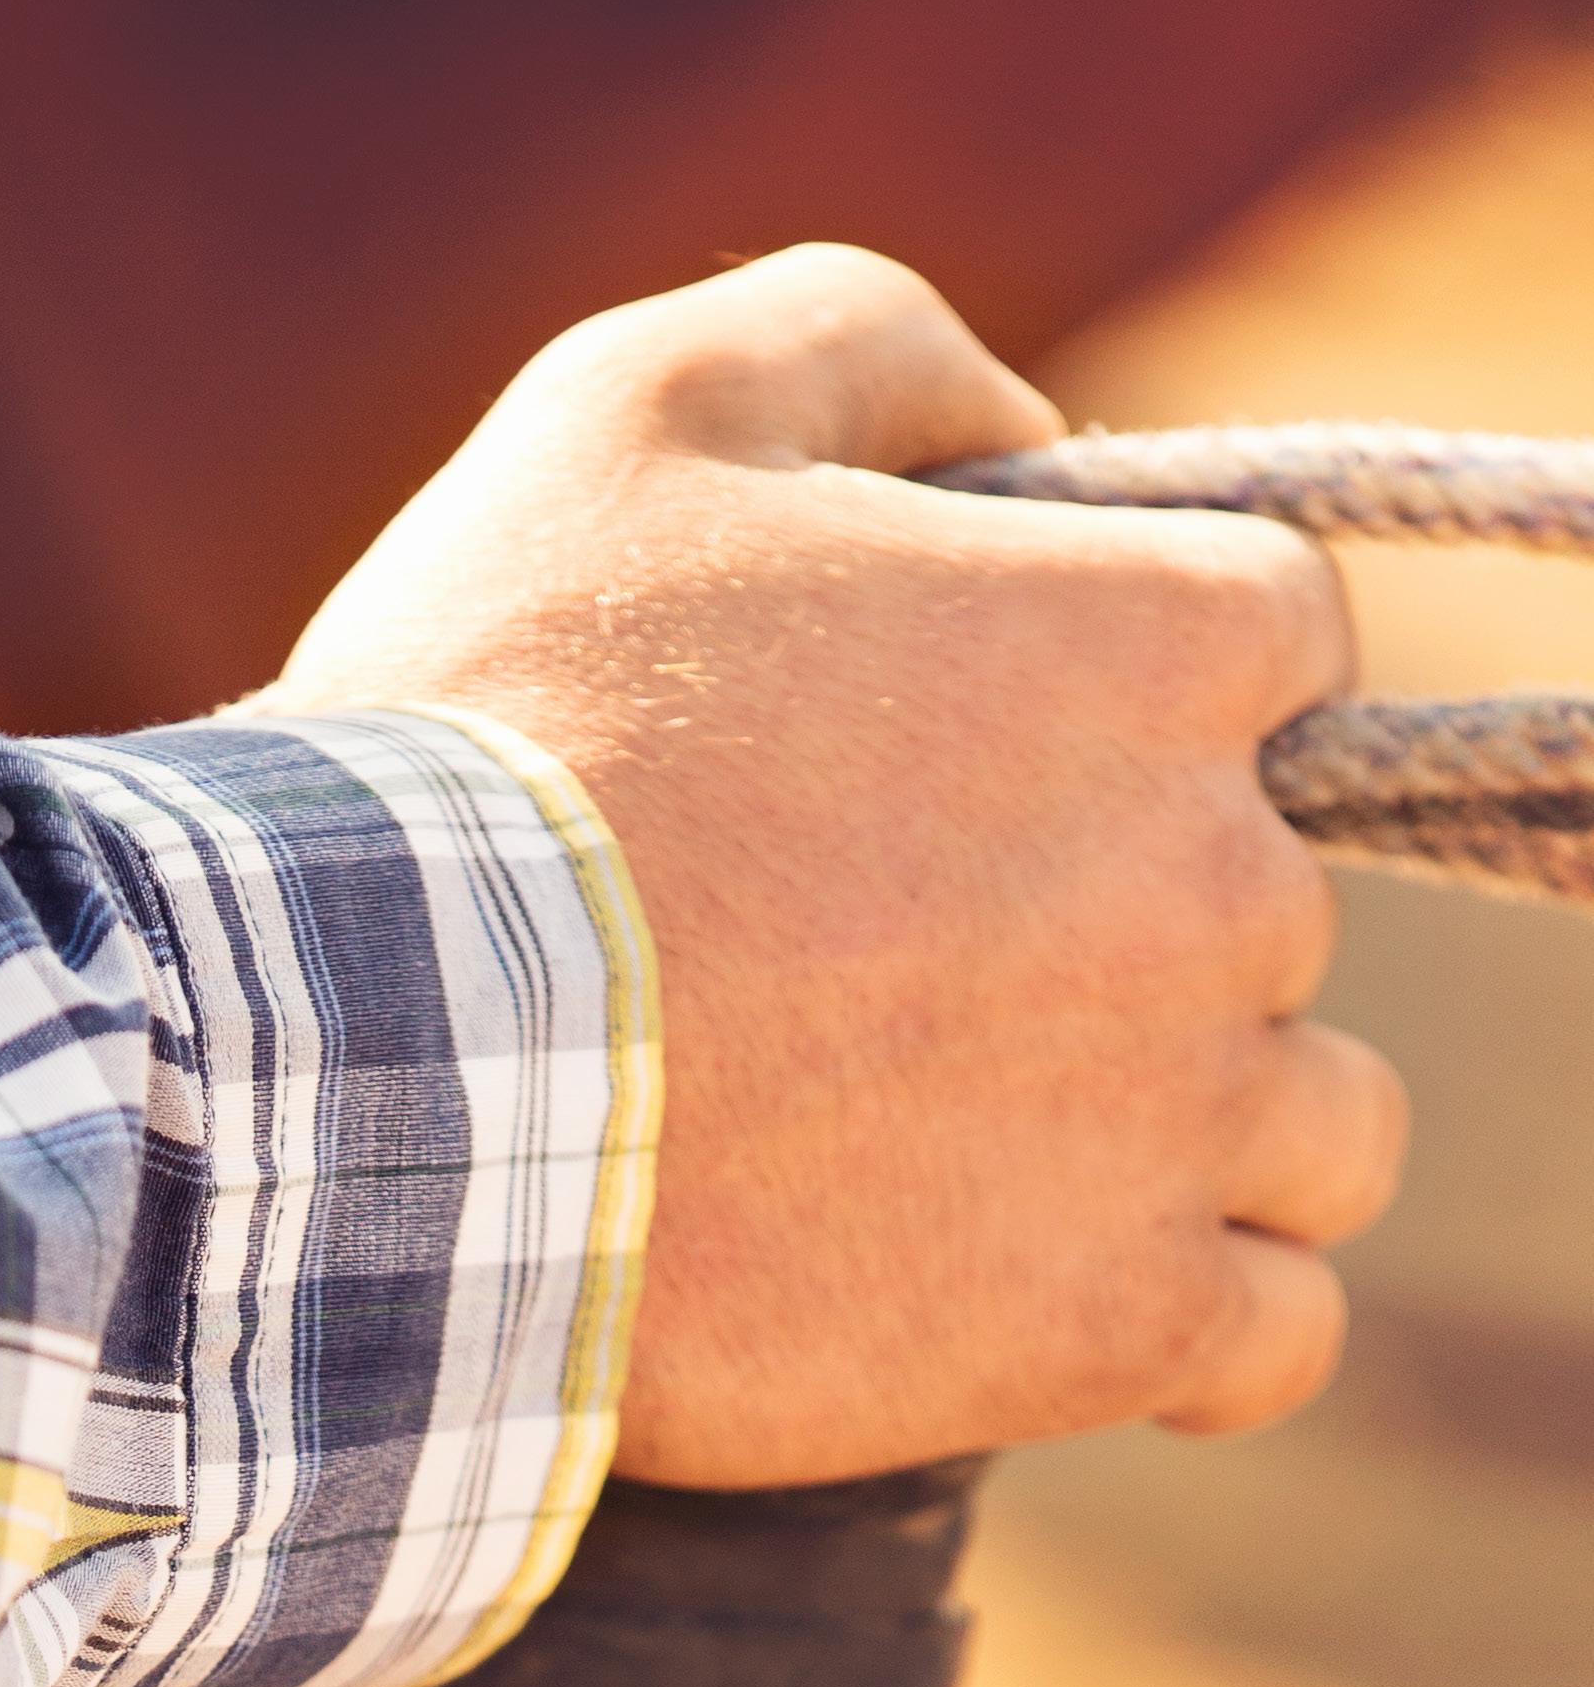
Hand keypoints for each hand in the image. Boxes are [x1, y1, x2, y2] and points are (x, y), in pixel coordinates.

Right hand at [276, 243, 1406, 1489]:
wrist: (367, 1066)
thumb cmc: (490, 724)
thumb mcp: (638, 405)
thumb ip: (874, 346)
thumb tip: (1027, 432)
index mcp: (1152, 641)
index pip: (1279, 640)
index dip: (1137, 683)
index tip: (988, 754)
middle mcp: (1222, 880)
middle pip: (1280, 893)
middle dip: (1132, 913)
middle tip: (904, 959)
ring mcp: (1184, 1121)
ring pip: (1319, 1129)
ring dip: (1202, 1127)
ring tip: (989, 1145)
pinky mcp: (1113, 1325)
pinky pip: (1278, 1339)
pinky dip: (1201, 1325)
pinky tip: (1065, 1293)